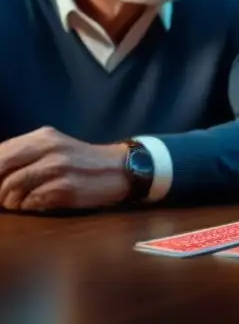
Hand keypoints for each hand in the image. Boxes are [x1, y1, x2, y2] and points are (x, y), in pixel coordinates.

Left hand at [0, 127, 129, 211]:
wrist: (120, 169)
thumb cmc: (82, 162)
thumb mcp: (55, 149)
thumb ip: (25, 155)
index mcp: (43, 136)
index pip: (0, 151)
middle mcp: (49, 148)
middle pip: (1, 166)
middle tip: (0, 199)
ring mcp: (58, 167)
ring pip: (11, 186)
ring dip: (9, 201)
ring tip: (18, 204)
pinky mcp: (66, 188)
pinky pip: (30, 201)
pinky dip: (26, 206)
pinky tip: (35, 205)